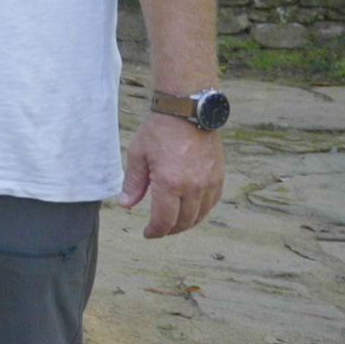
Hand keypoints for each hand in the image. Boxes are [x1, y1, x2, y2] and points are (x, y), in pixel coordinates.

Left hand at [119, 111, 224, 237]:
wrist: (187, 110)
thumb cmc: (159, 130)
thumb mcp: (138, 155)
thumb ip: (133, 183)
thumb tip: (125, 205)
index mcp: (169, 183)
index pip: (164, 221)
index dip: (155, 232)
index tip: (147, 233)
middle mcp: (193, 187)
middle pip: (183, 222)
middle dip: (169, 230)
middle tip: (158, 229)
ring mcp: (209, 183)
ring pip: (200, 216)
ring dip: (186, 223)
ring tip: (173, 222)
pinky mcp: (219, 176)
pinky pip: (211, 203)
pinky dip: (200, 211)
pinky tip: (190, 209)